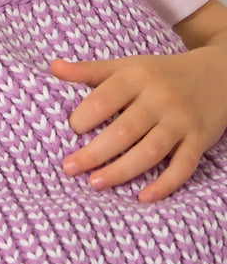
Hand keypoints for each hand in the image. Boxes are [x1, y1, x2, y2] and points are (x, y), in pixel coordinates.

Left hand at [51, 47, 226, 201]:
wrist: (220, 74)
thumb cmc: (160, 74)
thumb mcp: (126, 66)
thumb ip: (89, 71)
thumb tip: (53, 67)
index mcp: (137, 77)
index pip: (104, 99)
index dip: (82, 117)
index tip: (68, 132)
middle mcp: (160, 99)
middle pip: (123, 131)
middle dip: (94, 152)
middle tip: (69, 168)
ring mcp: (181, 121)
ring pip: (150, 152)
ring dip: (121, 171)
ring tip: (94, 183)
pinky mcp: (200, 140)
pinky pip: (183, 166)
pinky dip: (165, 184)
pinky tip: (143, 197)